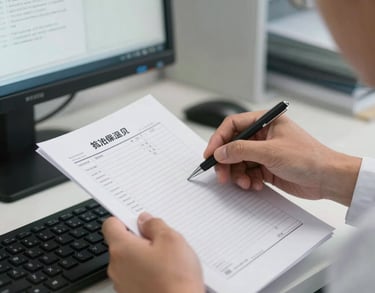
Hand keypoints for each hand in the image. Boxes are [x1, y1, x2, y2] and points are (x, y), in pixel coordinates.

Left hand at [102, 213, 203, 292]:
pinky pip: (135, 276)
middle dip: (139, 239)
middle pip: (121, 243)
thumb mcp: (171, 240)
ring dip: (144, 256)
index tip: (137, 219)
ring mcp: (122, 283)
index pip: (110, 224)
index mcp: (122, 249)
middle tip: (160, 241)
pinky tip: (165, 275)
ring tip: (166, 261)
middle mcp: (116, 267)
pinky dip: (147, 272)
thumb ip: (155, 225)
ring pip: (130, 261)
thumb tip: (146, 220)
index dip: (124, 218)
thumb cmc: (175, 280)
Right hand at [204, 111, 360, 205]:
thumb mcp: (270, 152)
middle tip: (222, 175)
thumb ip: (241, 150)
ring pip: (238, 162)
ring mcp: (264, 152)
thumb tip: (220, 152)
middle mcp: (263, 136)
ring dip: (237, 174)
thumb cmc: (308, 158)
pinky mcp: (266, 168)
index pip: (233, 125)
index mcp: (265, 122)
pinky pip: (247, 173)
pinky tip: (255, 186)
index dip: (219, 139)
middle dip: (226, 162)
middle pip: (233, 146)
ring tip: (244, 183)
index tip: (210, 154)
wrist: (327, 179)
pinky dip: (247, 180)